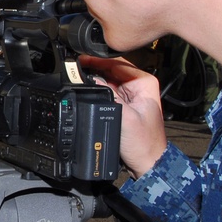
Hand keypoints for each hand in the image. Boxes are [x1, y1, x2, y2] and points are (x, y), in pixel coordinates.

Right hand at [79, 55, 166, 177]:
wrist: (146, 163)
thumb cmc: (144, 144)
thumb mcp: (125, 117)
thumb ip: (107, 97)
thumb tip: (91, 81)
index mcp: (144, 82)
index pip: (117, 62)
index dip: (97, 59)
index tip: (81, 58)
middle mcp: (137, 86)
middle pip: (110, 69)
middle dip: (93, 68)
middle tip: (74, 68)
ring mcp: (129, 95)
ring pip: (106, 80)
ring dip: (93, 79)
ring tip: (77, 78)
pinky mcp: (122, 104)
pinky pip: (105, 91)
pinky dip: (95, 90)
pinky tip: (85, 89)